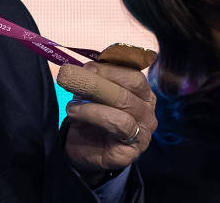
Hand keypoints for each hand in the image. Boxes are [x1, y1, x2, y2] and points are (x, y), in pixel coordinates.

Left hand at [63, 62, 156, 182]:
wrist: (83, 151)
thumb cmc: (92, 118)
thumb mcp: (93, 94)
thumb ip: (97, 79)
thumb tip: (89, 67)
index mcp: (143, 94)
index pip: (134, 75)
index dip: (110, 69)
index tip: (87, 67)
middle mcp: (148, 112)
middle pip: (130, 88)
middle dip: (98, 82)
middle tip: (73, 79)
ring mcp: (143, 133)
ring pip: (124, 105)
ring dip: (93, 101)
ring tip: (71, 105)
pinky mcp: (131, 151)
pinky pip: (117, 126)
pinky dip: (93, 116)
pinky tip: (76, 115)